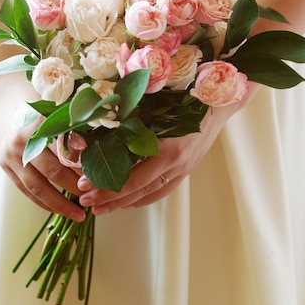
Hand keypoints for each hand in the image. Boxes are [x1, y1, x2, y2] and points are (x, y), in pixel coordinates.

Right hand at [0, 73, 85, 220]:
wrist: (2, 91)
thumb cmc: (37, 94)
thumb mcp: (57, 103)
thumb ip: (74, 125)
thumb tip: (95, 150)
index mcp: (38, 124)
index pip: (66, 153)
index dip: (84, 168)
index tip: (102, 180)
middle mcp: (21, 142)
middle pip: (53, 173)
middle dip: (76, 190)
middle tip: (96, 201)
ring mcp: (9, 156)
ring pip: (36, 188)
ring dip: (58, 204)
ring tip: (79, 215)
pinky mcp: (3, 164)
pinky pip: (24, 189)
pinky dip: (41, 201)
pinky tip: (57, 209)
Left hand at [77, 100, 236, 214]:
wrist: (220, 102)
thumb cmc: (187, 98)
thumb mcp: (156, 107)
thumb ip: (132, 122)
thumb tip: (100, 132)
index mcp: (168, 149)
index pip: (132, 178)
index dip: (107, 187)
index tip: (84, 186)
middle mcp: (177, 164)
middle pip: (139, 191)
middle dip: (110, 199)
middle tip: (86, 201)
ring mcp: (184, 170)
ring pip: (150, 195)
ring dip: (124, 202)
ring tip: (102, 207)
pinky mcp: (187, 170)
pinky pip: (162, 190)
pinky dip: (143, 197)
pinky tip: (128, 199)